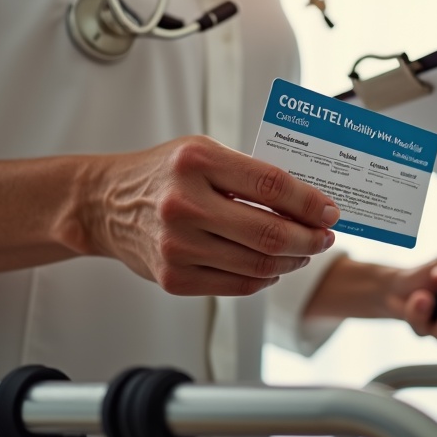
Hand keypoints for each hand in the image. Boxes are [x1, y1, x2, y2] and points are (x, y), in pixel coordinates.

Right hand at [71, 136, 338, 296]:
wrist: (105, 204)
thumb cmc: (163, 174)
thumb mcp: (203, 153)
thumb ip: (250, 174)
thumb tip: (308, 202)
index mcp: (197, 161)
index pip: (271, 185)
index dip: (310, 202)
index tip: (330, 212)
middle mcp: (184, 204)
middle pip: (268, 232)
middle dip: (309, 239)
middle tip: (325, 238)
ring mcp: (177, 245)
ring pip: (256, 264)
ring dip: (291, 261)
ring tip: (304, 252)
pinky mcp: (173, 278)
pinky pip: (236, 284)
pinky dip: (263, 278)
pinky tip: (273, 267)